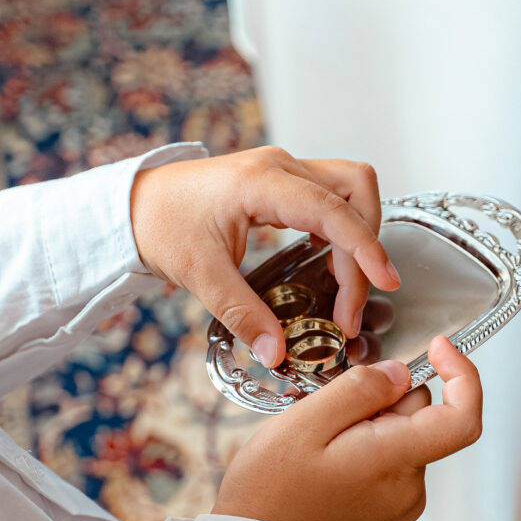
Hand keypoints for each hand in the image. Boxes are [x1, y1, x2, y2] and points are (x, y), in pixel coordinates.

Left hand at [130, 147, 399, 367]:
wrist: (134, 204)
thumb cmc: (161, 226)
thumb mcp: (200, 275)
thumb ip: (243, 315)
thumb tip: (278, 352)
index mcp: (262, 182)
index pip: (333, 210)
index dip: (365, 248)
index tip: (385, 281)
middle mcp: (281, 167)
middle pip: (356, 191)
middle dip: (365, 248)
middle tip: (351, 305)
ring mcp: (284, 170)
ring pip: (351, 188)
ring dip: (361, 233)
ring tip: (349, 287)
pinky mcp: (283, 181)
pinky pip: (332, 195)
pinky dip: (344, 227)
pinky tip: (332, 264)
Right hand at [213, 336, 481, 520]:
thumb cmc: (271, 491)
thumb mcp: (304, 424)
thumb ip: (359, 391)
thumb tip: (401, 373)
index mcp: (394, 461)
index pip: (463, 418)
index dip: (462, 375)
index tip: (436, 347)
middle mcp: (409, 486)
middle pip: (422, 415)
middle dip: (385, 397)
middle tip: (332, 408)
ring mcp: (402, 501)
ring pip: (404, 434)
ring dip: (371, 421)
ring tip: (322, 439)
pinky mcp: (389, 509)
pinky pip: (390, 457)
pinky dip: (366, 443)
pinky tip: (328, 457)